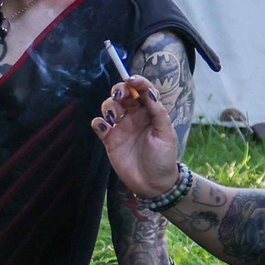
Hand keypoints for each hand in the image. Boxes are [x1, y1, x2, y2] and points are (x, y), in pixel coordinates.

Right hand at [92, 79, 180, 200]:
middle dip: (119, 90)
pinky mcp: (109, 139)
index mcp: (150, 112)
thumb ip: (158, 113)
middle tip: (119, 96)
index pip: (142, 91)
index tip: (131, 80)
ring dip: (108, 106)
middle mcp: (134, 116)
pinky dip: (98, 122)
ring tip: (113, 118)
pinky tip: (104, 127)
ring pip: (109, 106)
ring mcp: (120, 127)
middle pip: (123, 94)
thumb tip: (149, 93)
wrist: (153, 184)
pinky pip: (99, 125)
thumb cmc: (163, 159)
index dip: (137, 82)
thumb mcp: (166, 134)